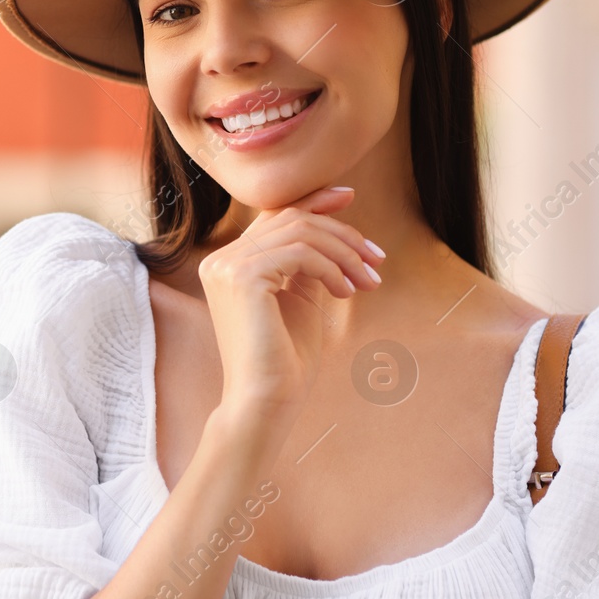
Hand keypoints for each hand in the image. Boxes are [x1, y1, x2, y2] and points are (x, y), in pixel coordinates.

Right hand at [198, 185, 385, 433]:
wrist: (266, 402)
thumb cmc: (285, 362)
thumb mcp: (300, 300)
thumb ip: (308, 264)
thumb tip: (332, 230)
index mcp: (230, 263)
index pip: (274, 215)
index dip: (313, 200)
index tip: (348, 196)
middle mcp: (221, 259)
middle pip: (292, 220)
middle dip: (342, 234)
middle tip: (376, 261)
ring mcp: (227, 266)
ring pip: (300, 232)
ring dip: (344, 253)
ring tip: (367, 282)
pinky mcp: (241, 277)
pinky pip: (299, 253)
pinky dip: (332, 268)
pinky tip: (346, 293)